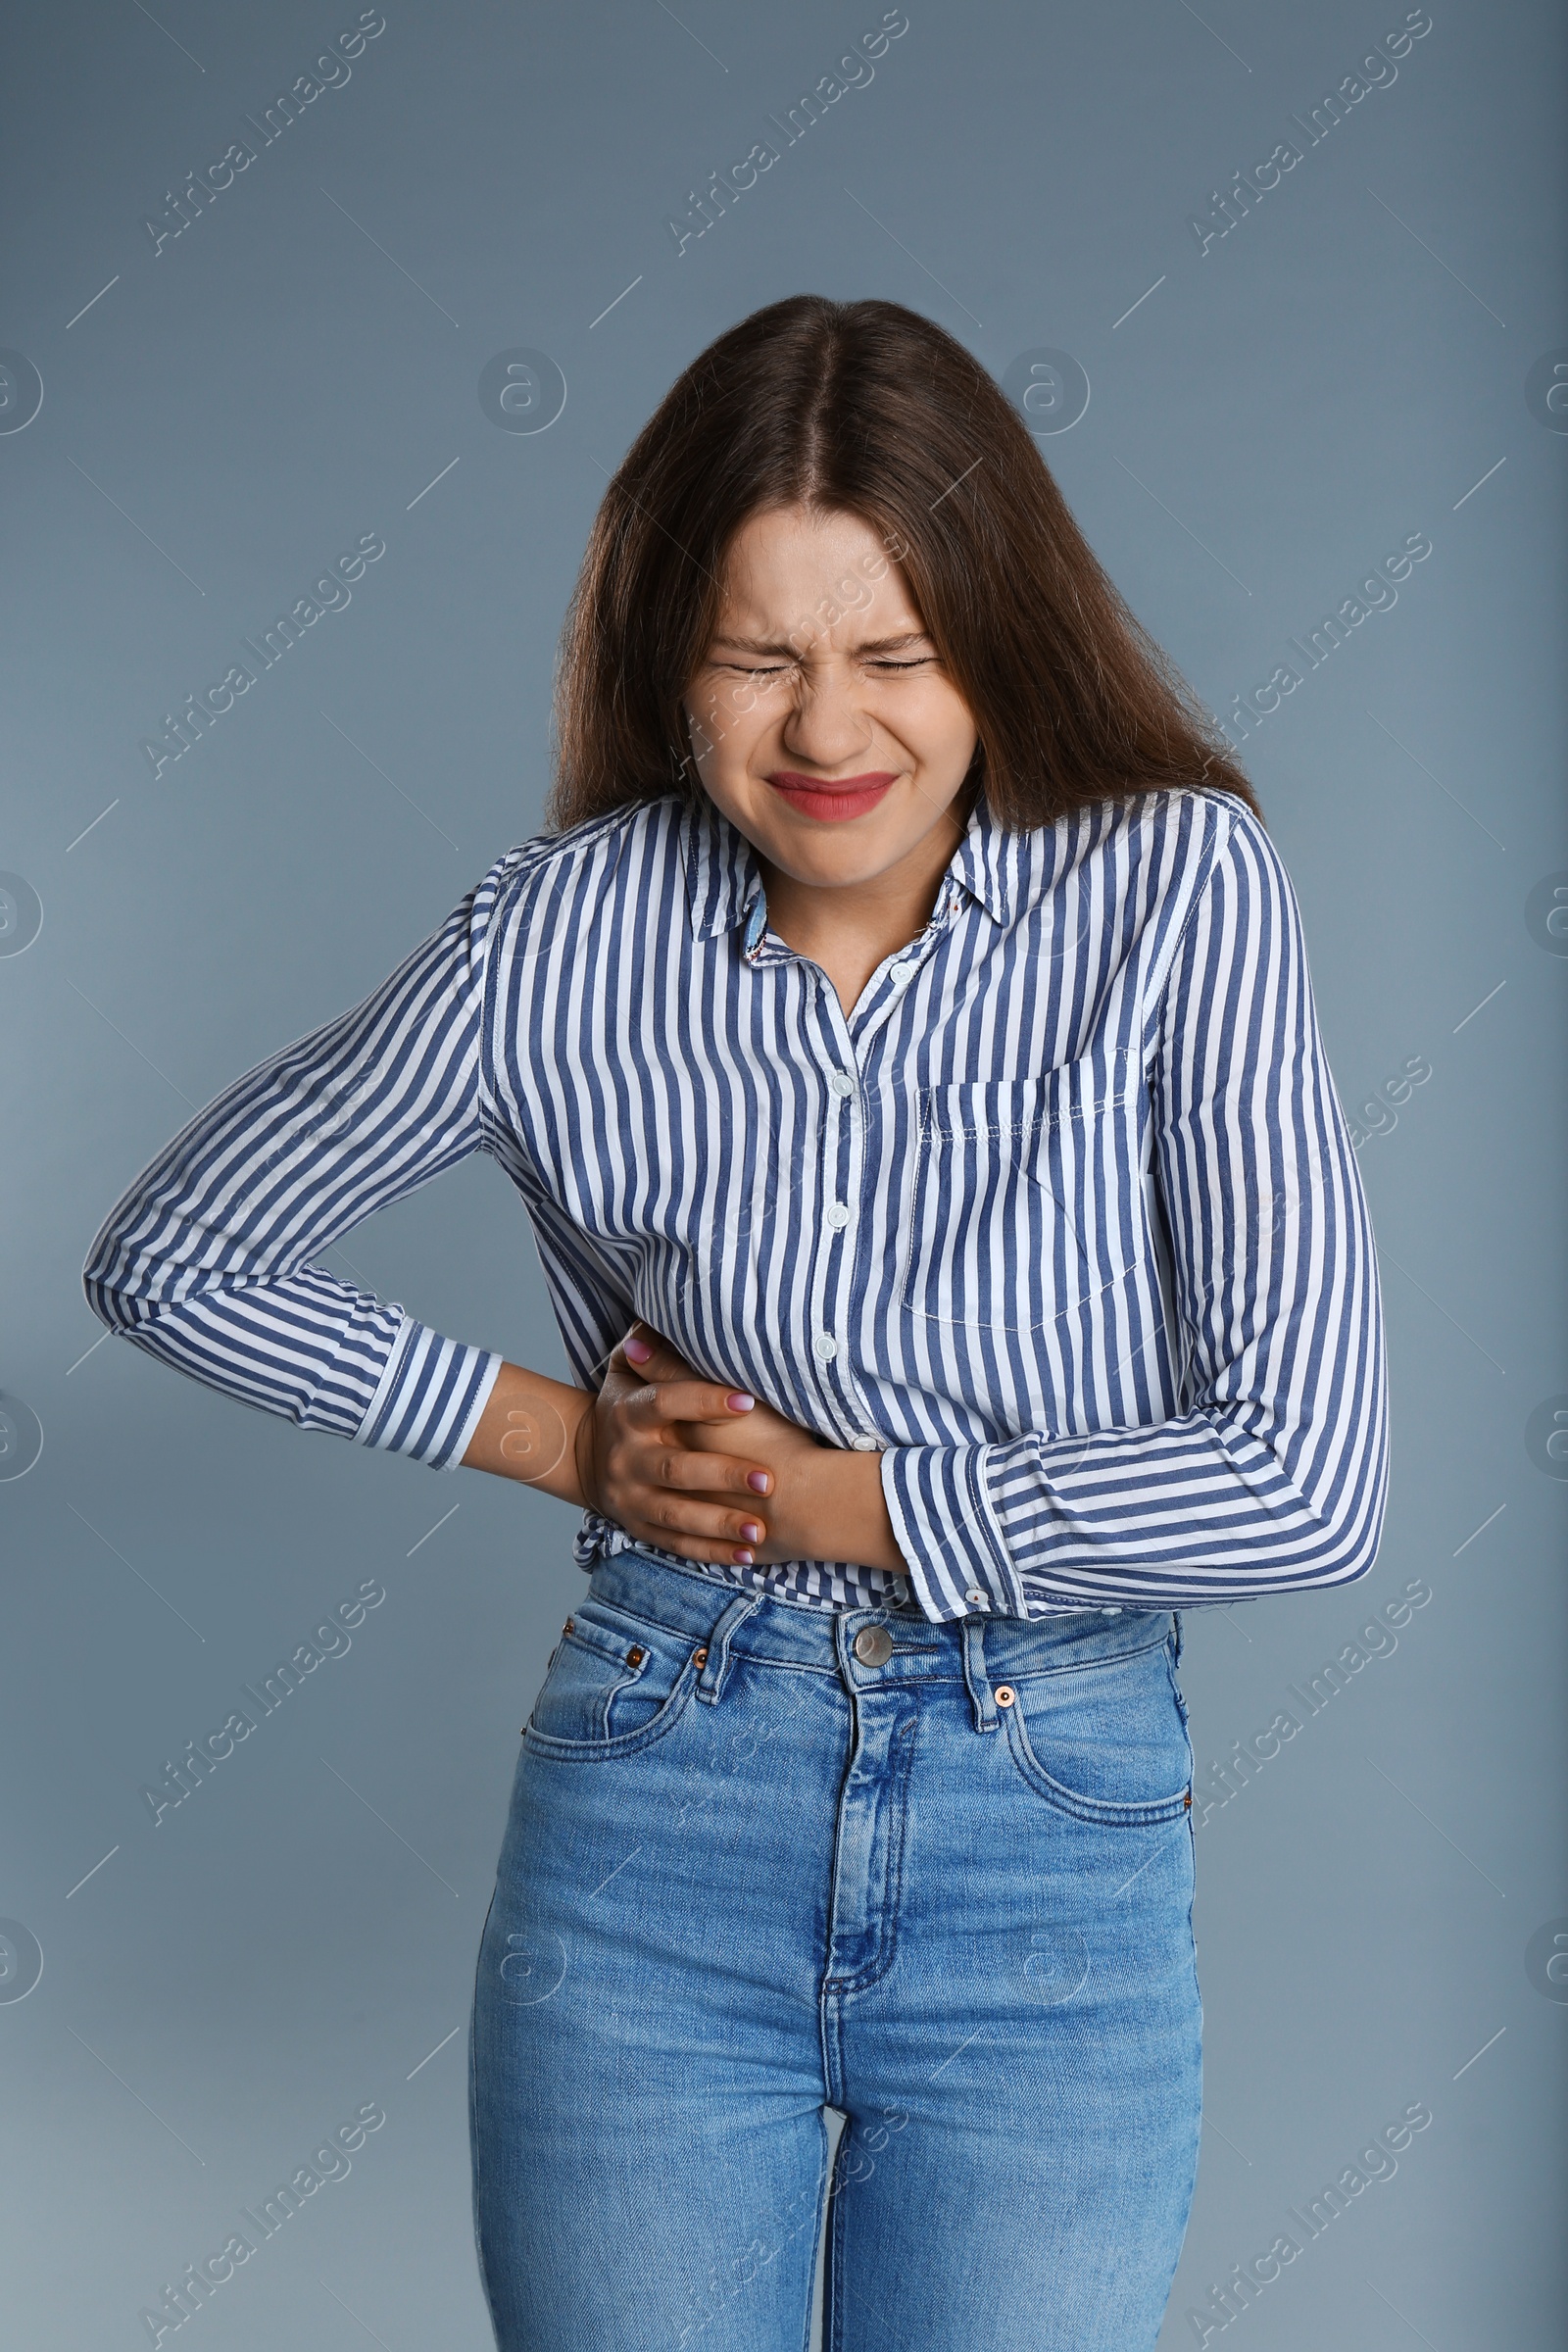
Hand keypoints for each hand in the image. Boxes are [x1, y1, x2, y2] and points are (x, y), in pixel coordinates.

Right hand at [575, 1322, 820, 1568]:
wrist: (581, 1457)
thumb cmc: (624, 1407)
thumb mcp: (626, 1373)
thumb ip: (654, 1349)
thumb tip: (670, 1305)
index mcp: (630, 1414)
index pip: (668, 1403)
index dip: (705, 1400)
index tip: (747, 1400)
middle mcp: (629, 1458)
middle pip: (678, 1468)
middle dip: (724, 1475)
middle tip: (769, 1480)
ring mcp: (632, 1497)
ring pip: (678, 1514)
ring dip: (720, 1522)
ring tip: (761, 1528)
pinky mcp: (640, 1527)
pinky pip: (676, 1543)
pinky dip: (711, 1551)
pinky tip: (746, 1555)